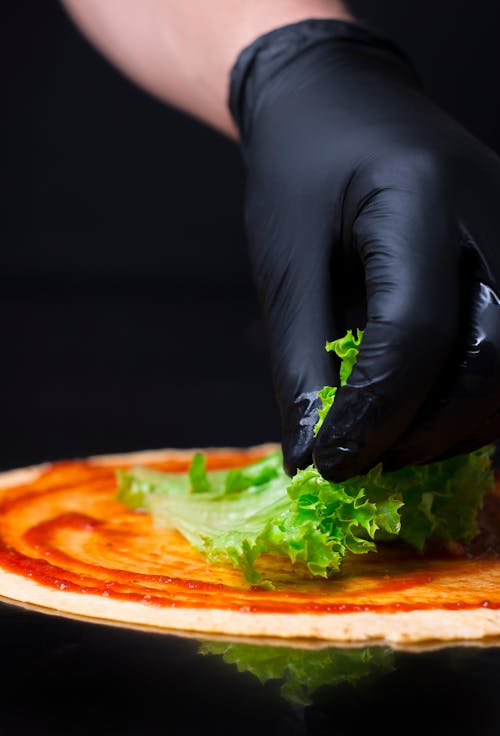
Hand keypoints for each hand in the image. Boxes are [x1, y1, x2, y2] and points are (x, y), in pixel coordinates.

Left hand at [230, 19, 499, 479]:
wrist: (339, 102)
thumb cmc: (301, 174)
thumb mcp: (288, 264)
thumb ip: (302, 364)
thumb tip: (315, 457)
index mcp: (418, 197)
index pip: (416, 332)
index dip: (374, 415)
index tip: (331, 464)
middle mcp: (491, 212)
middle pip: (496, 356)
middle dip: (432, 429)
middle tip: (371, 457)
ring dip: (460, 422)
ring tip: (395, 438)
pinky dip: (476, 394)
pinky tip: (428, 408)